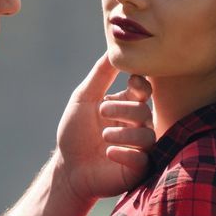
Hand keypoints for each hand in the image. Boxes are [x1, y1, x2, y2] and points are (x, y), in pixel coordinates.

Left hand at [54, 56, 153, 202]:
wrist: (68, 168)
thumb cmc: (74, 132)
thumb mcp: (84, 98)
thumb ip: (100, 74)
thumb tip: (114, 47)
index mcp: (127, 106)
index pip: (144, 90)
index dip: (141, 85)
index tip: (131, 83)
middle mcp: (137, 125)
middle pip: (144, 110)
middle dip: (122, 109)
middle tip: (101, 112)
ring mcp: (139, 148)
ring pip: (147, 135)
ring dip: (124, 133)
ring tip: (103, 137)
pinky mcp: (138, 169)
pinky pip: (143, 159)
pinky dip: (125, 153)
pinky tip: (108, 152)